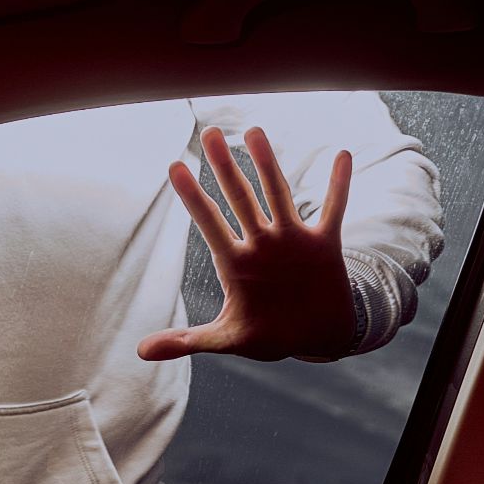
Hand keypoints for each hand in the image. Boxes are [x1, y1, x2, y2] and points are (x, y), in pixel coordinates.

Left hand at [138, 126, 355, 362]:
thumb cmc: (268, 334)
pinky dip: (338, 185)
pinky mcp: (324, 244)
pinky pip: (333, 209)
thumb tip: (141, 352)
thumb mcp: (226, 339)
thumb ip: (187, 341)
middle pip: (240, 198)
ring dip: (268, 164)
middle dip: (225, 167)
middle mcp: (262, 244)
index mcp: (235, 263)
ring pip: (278, 194)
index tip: (175, 167)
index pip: (209, 223)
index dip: (193, 197)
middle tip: (210, 132)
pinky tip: (342, 155)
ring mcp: (292, 240)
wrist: (313, 336)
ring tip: (254, 132)